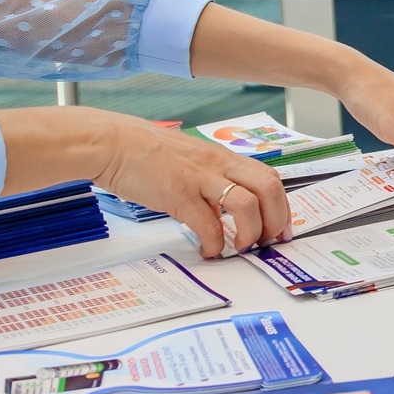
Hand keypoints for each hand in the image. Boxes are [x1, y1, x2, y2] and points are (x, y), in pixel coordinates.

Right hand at [79, 112, 289, 256]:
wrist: (111, 143)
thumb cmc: (145, 152)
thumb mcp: (189, 158)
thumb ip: (210, 175)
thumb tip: (224, 201)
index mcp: (222, 156)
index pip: (268, 177)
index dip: (282, 205)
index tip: (282, 227)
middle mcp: (218, 164)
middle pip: (269, 188)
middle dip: (276, 219)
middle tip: (268, 241)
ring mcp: (199, 178)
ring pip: (245, 204)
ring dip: (250, 232)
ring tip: (240, 248)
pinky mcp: (177, 194)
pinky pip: (207, 223)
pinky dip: (214, 243)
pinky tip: (208, 250)